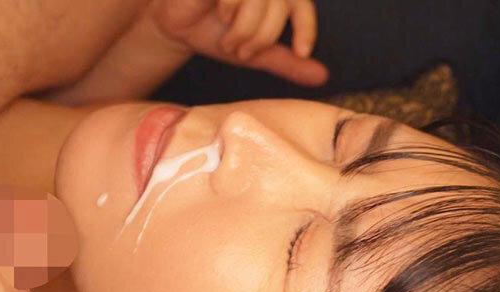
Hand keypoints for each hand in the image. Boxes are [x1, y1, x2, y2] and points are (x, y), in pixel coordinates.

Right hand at [154, 0, 327, 85]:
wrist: (177, 29)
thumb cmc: (216, 34)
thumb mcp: (257, 53)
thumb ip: (288, 62)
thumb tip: (322, 76)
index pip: (300, 5)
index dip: (306, 27)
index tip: (301, 51)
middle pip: (278, 6)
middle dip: (262, 36)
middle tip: (243, 51)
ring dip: (244, 27)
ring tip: (230, 39)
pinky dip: (231, 10)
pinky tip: (220, 16)